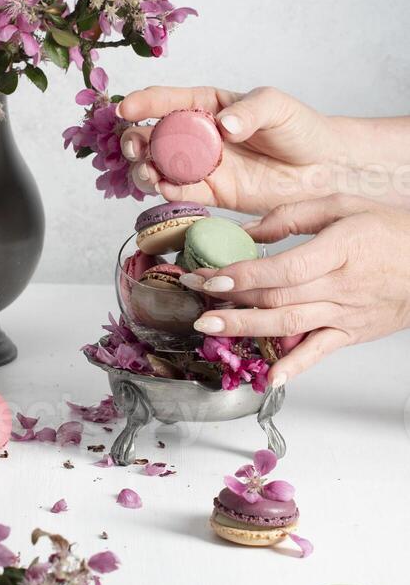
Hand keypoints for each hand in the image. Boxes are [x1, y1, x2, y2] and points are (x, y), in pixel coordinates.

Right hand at [117, 85, 409, 213]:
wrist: (324, 168)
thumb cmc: (301, 128)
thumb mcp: (277, 107)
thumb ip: (249, 111)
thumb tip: (223, 125)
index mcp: (207, 105)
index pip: (167, 101)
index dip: (143, 103)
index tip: (125, 110)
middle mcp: (198, 136)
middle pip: (153, 136)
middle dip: (135, 142)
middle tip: (135, 149)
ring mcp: (202, 166)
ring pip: (159, 167)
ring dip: (145, 170)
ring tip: (148, 173)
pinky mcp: (212, 193)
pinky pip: (182, 192)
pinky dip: (169, 192)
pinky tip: (167, 189)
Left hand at [183, 194, 409, 383]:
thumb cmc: (388, 230)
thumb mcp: (342, 206)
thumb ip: (291, 215)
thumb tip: (246, 229)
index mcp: (339, 249)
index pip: (285, 268)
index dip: (244, 275)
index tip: (211, 276)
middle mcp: (341, 286)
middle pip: (279, 298)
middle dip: (231, 301)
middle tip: (195, 299)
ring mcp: (346, 313)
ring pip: (290, 325)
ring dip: (246, 330)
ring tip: (210, 328)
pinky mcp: (351, 333)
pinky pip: (320, 353)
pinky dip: (295, 368)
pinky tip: (269, 379)